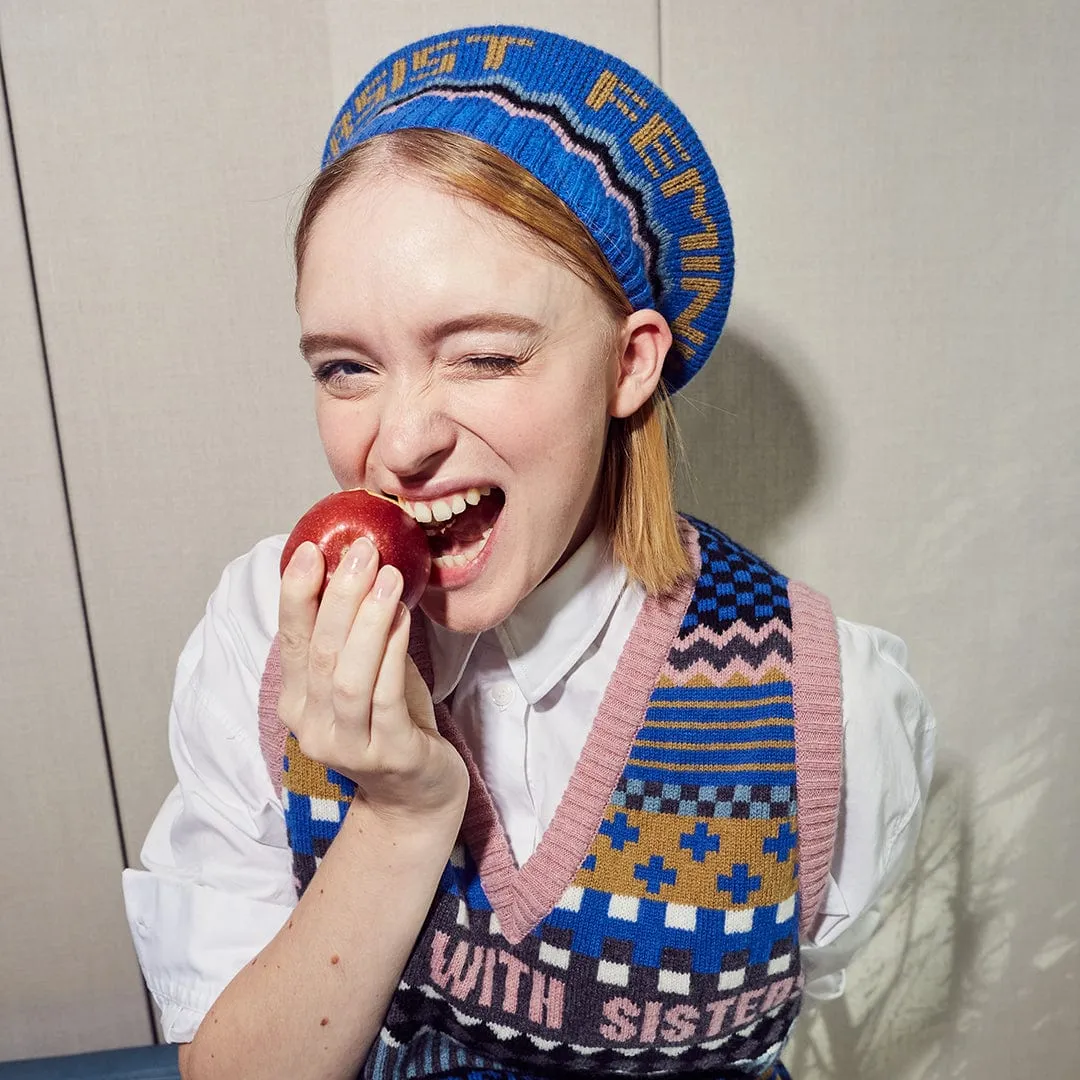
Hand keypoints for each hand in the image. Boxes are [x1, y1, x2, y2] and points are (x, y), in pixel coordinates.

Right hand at [277, 538, 468, 821]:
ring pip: (347, 676)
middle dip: (338, 595)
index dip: (295, 593)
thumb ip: (356, 634)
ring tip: (387, 577)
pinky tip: (405, 618)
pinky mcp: (387, 755)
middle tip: (360, 550)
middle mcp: (312, 726)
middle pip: (319, 652)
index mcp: (297, 701)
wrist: (417, 796)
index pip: (290, 640)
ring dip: (367, 620)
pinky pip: (385, 698)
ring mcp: (347, 745)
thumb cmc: (393, 722)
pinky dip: (392, 653)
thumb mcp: (366, 673)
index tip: (309, 549)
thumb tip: (361, 566)